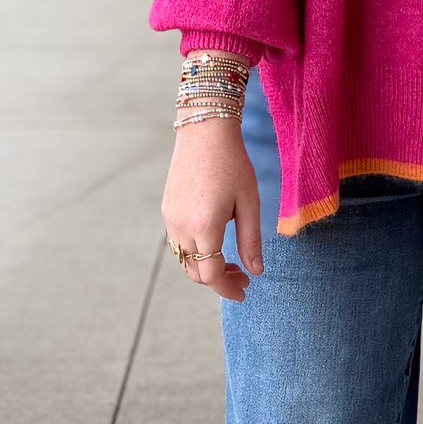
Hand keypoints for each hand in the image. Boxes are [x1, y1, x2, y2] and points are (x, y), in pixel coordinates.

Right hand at [162, 113, 262, 302]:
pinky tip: (215, 242)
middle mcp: (181, 227)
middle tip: (243, 277)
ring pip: (185, 260)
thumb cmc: (233, 163)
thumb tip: (255, 273)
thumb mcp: (249, 202)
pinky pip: (179, 242)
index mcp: (204, 226)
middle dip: (219, 280)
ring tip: (231, 261)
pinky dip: (195, 252)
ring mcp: (170, 219)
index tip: (244, 292)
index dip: (228, 288)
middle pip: (196, 272)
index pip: (211, 275)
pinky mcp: (167, 210)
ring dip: (205, 267)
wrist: (204, 130)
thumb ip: (250, 240)